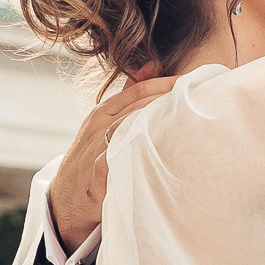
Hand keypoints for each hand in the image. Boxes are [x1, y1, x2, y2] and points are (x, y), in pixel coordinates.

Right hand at [46, 68, 176, 248]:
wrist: (66, 199)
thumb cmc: (91, 157)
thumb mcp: (105, 122)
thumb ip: (129, 96)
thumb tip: (154, 64)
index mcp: (102, 111)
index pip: (137, 90)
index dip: (165, 84)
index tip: (192, 81)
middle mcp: (98, 125)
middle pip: (138, 106)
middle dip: (168, 99)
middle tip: (199, 96)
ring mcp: (96, 147)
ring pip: (130, 127)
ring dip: (158, 122)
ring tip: (187, 119)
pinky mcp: (96, 172)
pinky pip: (119, 157)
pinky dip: (138, 151)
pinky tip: (162, 150)